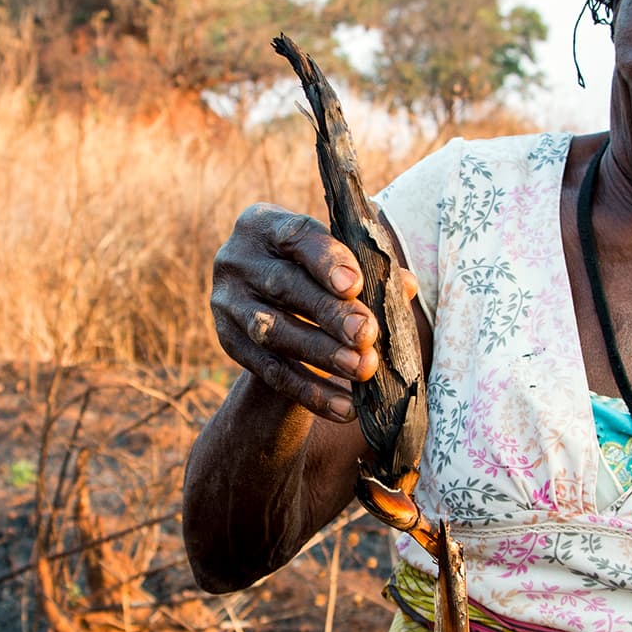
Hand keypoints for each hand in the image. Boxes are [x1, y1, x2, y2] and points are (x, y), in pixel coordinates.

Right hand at [210, 204, 380, 422]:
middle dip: (329, 313)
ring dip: (321, 353)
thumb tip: (404, 286)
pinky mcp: (229, 342)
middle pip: (283, 286)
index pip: (295, 236)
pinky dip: (310, 392)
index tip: (356, 285)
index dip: (326, 260)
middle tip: (367, 334)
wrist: (275, 305)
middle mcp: (236, 259)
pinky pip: (271, 372)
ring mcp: (226, 303)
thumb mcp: (337, 261)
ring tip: (362, 369)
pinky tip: (345, 407)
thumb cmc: (317, 272)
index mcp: (263, 225)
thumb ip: (370, 269)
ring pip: (274, 332)